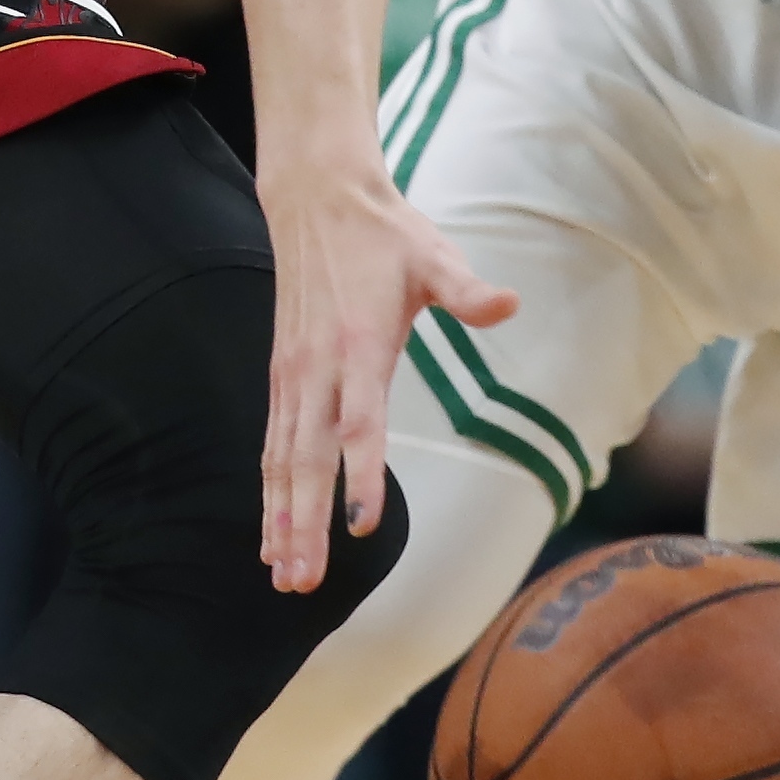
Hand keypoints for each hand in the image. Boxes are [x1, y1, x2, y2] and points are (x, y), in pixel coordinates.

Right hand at [261, 164, 512, 592]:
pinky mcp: (282, 375)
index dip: (360, 473)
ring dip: (281, 519)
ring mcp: (293, 374)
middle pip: (307, 457)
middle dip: (305, 522)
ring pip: (281, 459)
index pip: (359, 422)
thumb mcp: (434, 256)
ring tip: (282, 574)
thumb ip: (467, 290)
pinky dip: (269, 491)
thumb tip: (509, 303)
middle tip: (304, 581)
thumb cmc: (386, 234)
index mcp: (360, 344)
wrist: (318, 199)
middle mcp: (318, 367)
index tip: (361, 522)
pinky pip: (271, 443)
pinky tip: (272, 532)